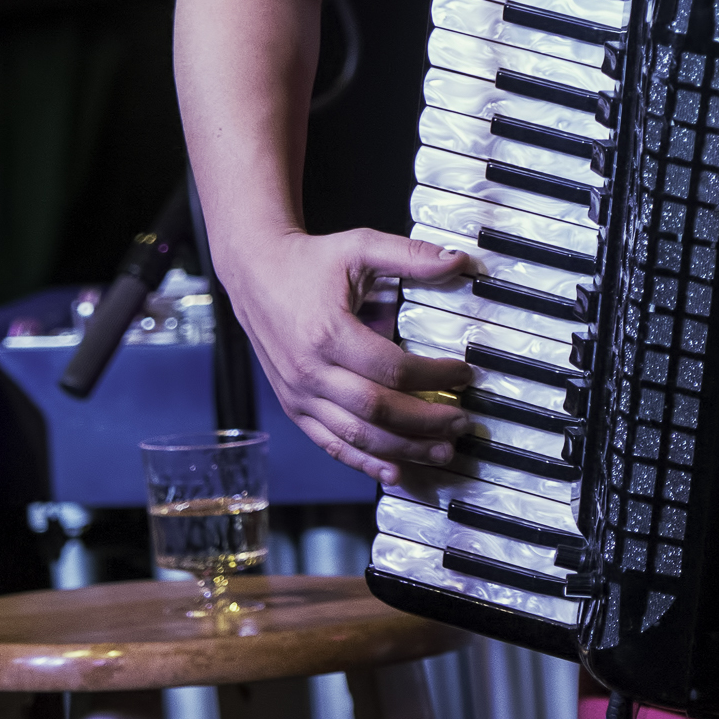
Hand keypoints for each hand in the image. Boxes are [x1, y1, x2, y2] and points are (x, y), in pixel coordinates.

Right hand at [222, 227, 475, 484]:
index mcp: (328, 333)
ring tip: (443, 452)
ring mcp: (298, 394)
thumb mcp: (360, 246)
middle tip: (462, 422)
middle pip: (376, 411)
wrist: (254, 273)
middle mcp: (309, 371)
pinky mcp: (294, 407)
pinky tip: (396, 472)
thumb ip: (411, 256)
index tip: (464, 373)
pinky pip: (331, 444)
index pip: (392, 368)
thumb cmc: (309, 261)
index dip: (434, 376)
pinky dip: (365, 462)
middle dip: (425, 422)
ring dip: (403, 450)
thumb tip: (459, 260)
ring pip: (355, 437)